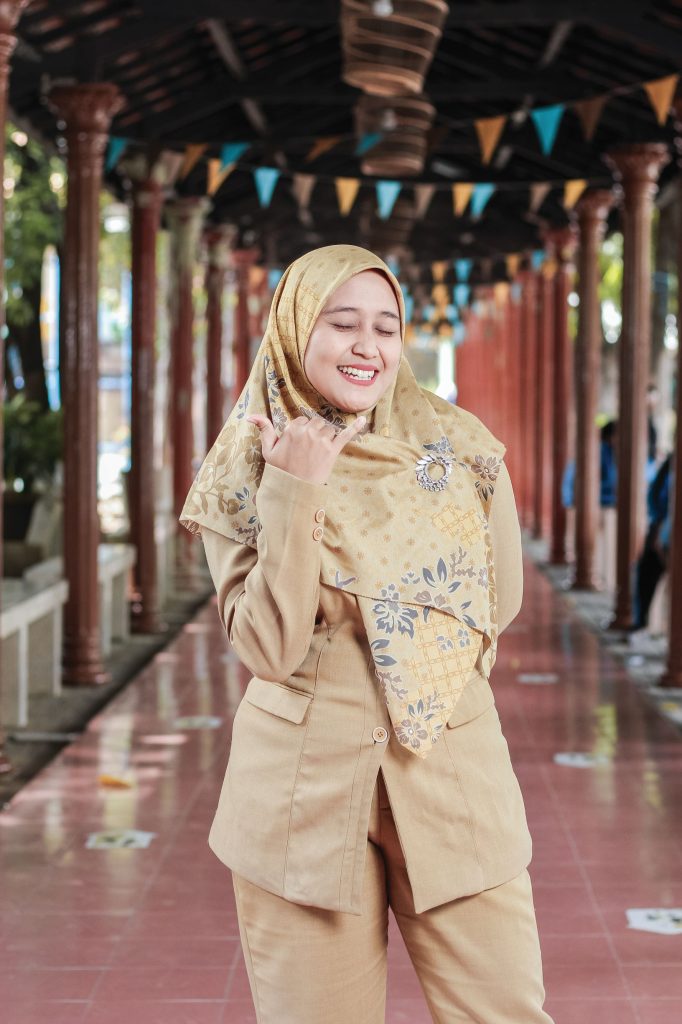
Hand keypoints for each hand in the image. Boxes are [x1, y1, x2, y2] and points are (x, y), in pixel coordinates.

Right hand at [246, 413, 365, 484]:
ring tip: (317, 453)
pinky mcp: (333, 450)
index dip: (301, 431)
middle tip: (308, 450)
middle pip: (317, 422)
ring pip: (328, 429)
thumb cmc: (280, 469)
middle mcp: (308, 432)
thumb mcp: (268, 449)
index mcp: (292, 429)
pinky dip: (356, 427)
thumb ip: (263, 429)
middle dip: (314, 432)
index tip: (298, 445)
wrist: (294, 489)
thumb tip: (250, 415)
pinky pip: (346, 435)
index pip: (302, 420)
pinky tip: (364, 419)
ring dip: (326, 437)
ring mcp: (322, 440)